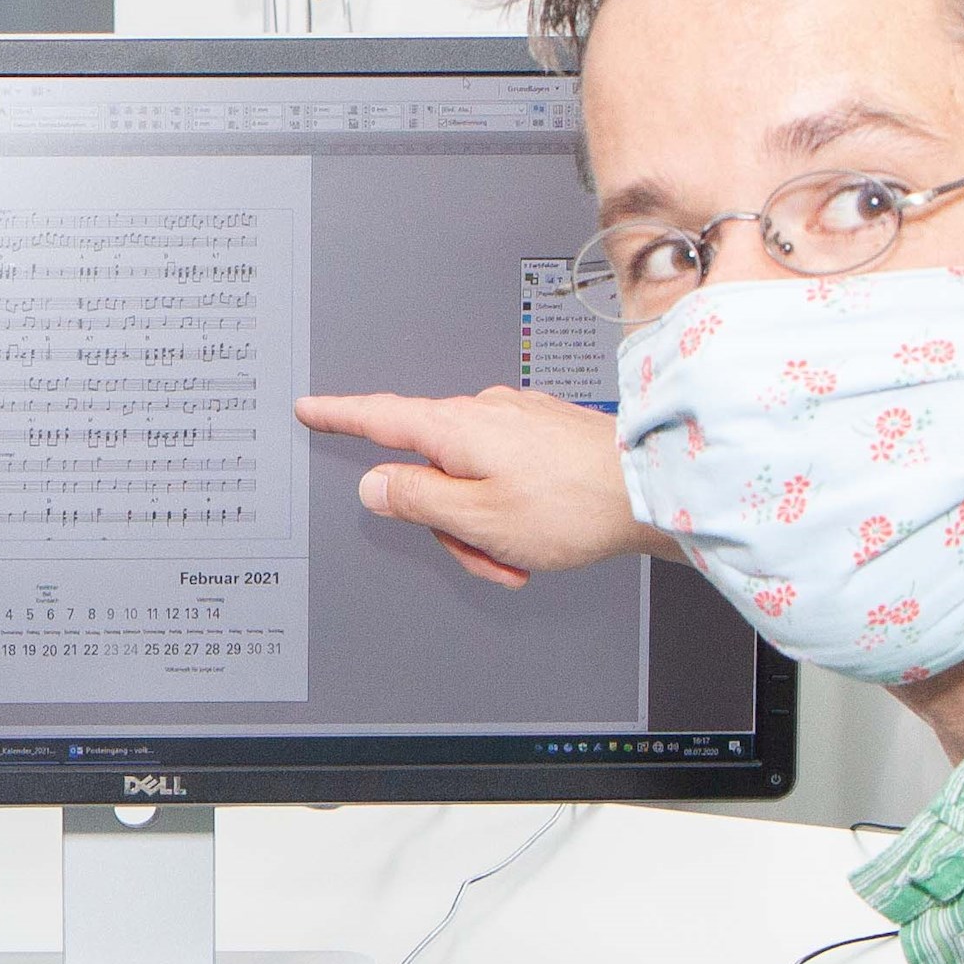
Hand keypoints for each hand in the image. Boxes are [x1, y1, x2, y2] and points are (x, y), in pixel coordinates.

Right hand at [297, 387, 652, 587]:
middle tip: (483, 554)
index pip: (380, 418)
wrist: (653, 489)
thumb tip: (377, 483)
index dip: (339, 416)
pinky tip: (540, 531)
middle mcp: (485, 413)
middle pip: (431, 469)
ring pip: (470, 479)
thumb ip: (415, 499)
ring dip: (485, 524)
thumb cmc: (575, 505)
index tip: (311, 409)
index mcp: (457, 430)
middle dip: (447, 520)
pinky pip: (505, 474)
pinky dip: (511, 510)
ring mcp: (518, 420)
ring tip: (521, 551)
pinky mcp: (545, 432)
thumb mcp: (476, 519)